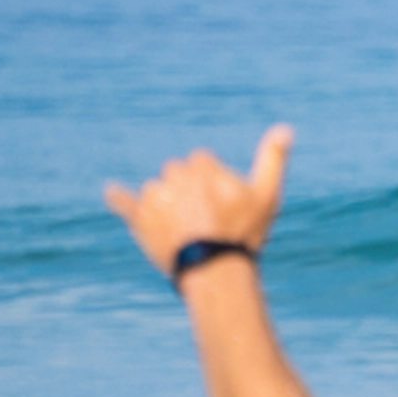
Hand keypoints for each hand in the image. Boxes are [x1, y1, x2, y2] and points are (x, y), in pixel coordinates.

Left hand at [106, 125, 292, 275]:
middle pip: (178, 174)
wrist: (214, 268)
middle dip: (189, 191)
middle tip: (205, 219)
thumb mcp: (267, 195)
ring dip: (167, 204)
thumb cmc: (243, 232)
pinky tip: (111, 193)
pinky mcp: (140, 219)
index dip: (214, 183)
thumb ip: (273, 159)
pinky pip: (124, 203)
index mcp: (201, 165)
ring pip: (159, 191)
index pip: (202, 163)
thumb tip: (286, 128)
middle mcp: (174, 175)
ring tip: (185, 231)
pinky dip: (118, 198)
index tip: (223, 204)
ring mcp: (155, 197)